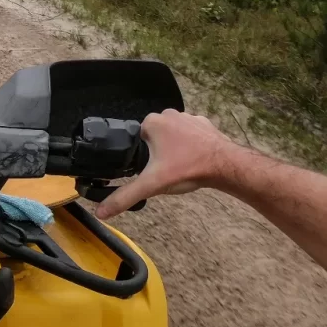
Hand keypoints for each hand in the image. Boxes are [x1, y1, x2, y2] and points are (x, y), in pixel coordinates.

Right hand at [95, 108, 237, 219]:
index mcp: (152, 122)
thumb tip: (100, 212)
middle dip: (158, 153)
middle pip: (155, 137)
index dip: (143, 157)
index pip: (138, 140)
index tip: (152, 170)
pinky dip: (191, 145)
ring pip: (173, 135)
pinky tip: (195, 159)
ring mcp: (189, 116)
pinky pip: (191, 134)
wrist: (227, 166)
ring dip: (175, 148)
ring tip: (182, 166)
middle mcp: (169, 114)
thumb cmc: (186, 170)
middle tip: (166, 171)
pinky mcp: (206, 124)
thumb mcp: (152, 185)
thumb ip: (125, 196)